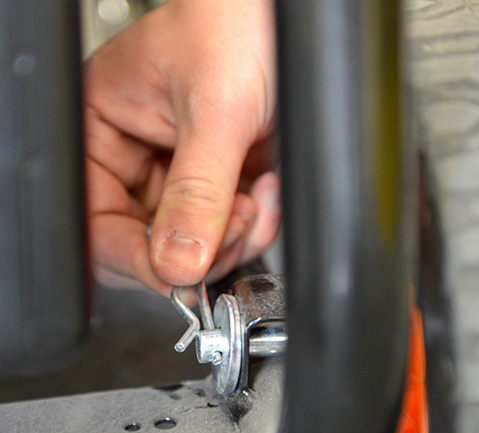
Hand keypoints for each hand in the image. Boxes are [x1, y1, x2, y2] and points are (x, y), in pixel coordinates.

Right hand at [84, 0, 279, 293]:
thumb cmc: (240, 23)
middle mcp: (138, 158)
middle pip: (152, 246)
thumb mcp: (216, 110)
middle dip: (202, 247)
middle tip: (234, 223)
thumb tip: (177, 261)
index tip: (180, 272)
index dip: (137, 258)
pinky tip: (267, 187)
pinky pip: (232, 234)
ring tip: (257, 193)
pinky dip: (257, 224)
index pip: (98, 222)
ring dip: (237, 236)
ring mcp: (183, 176)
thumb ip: (197, 191)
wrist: (292, 17)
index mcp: (104, 129)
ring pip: (197, 249)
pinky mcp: (223, 185)